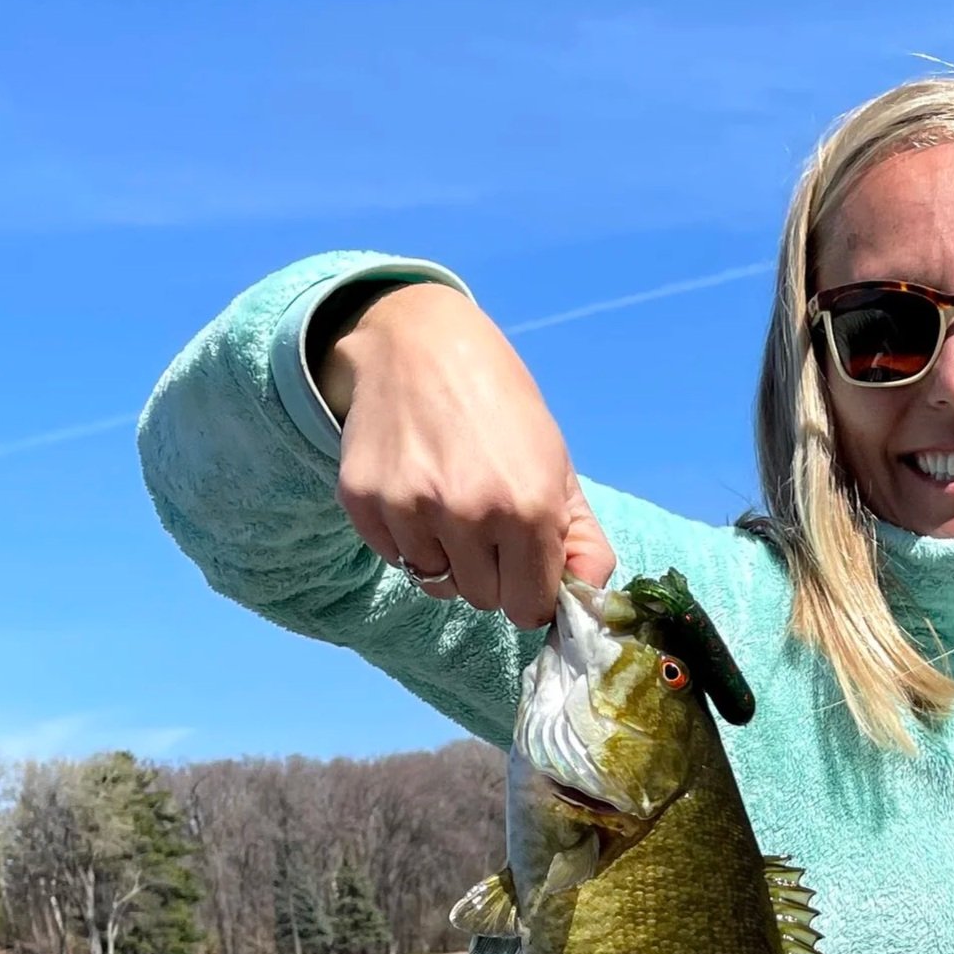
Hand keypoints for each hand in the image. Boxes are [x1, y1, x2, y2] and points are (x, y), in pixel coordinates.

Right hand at [321, 282, 614, 624]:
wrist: (420, 343)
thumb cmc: (502, 408)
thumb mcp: (557, 466)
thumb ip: (583, 541)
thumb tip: (589, 600)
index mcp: (529, 507)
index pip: (529, 609)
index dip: (531, 593)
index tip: (526, 569)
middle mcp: (468, 512)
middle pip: (484, 601)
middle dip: (492, 574)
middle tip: (488, 522)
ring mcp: (410, 508)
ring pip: (437, 584)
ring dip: (448, 559)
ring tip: (450, 503)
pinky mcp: (363, 501)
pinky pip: (395, 559)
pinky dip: (408, 540)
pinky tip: (417, 491)